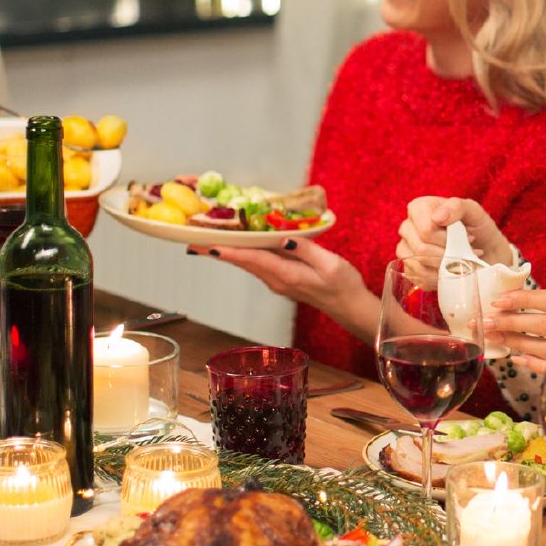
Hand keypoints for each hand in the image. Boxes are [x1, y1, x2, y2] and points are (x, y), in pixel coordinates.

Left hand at [195, 238, 373, 336]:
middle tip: (194, 242)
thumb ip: (307, 250)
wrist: (350, 307)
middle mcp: (278, 280)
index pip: (253, 260)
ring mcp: (278, 282)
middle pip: (243, 262)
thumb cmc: (344, 285)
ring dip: (228, 253)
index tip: (209, 246)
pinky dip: (244, 255)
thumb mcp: (331, 264)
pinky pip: (258, 265)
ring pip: (248, 264)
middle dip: (219, 252)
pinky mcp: (282, 279)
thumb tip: (285, 238)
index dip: (231, 252)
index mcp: (288, 275)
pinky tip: (238, 246)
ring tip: (209, 241)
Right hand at [395, 196, 515, 282]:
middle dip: (448, 255)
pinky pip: (420, 279)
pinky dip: (440, 278)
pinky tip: (452, 270)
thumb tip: (437, 218)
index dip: (447, 239)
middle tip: (467, 253)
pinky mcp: (410, 270)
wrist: (484, 248)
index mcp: (418, 208)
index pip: (426, 230)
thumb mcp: (473, 211)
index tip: (469, 238)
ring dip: (446, 268)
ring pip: (420, 266)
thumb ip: (456, 207)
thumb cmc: (476, 226)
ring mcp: (405, 250)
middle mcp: (407, 228)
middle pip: (421, 249)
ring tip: (462, 262)